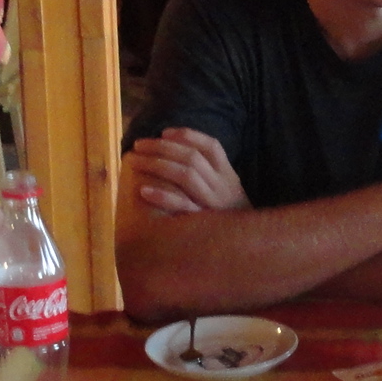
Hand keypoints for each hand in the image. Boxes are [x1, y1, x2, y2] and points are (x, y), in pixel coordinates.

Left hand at [128, 129, 251, 214]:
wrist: (247, 248)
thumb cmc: (229, 220)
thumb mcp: (229, 194)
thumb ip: (213, 176)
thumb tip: (180, 156)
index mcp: (229, 176)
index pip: (212, 147)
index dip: (188, 136)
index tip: (164, 132)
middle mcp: (223, 187)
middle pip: (192, 157)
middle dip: (163, 147)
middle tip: (138, 145)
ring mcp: (214, 204)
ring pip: (186, 175)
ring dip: (157, 164)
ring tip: (135, 162)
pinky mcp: (204, 223)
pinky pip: (183, 206)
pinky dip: (163, 196)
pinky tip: (143, 191)